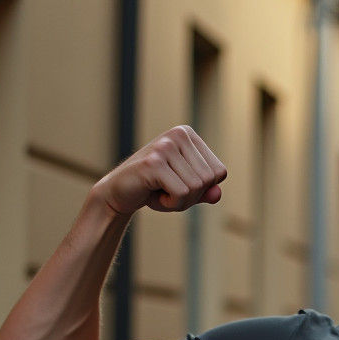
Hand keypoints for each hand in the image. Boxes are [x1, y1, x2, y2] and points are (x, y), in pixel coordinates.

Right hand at [91, 125, 227, 216]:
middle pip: (208, 180)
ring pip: (196, 188)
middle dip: (192, 196)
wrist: (119, 193)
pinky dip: (171, 204)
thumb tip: (217, 193)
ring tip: (161, 192)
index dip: (203, 189)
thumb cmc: (155, 189)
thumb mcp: (187, 191)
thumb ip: (206, 192)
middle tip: (168, 191)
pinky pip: (181, 193)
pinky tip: (154, 194)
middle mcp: (178, 134)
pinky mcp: (153, 162)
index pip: (219, 172)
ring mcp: (165, 146)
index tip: (180, 184)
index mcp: (188, 135)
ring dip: (180, 201)